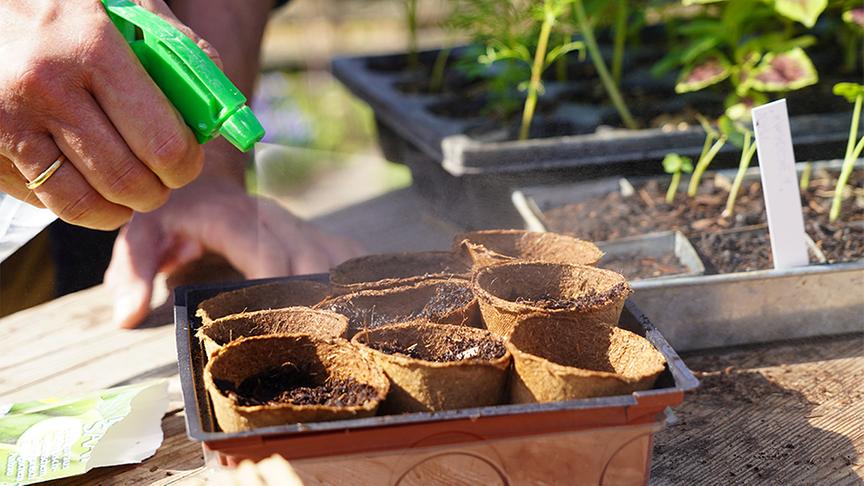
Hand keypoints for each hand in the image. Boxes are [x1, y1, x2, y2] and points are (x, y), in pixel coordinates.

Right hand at [0, 0, 221, 229]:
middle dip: (156, 191)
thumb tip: (216, 104)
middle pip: (127, 181)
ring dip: (119, 207)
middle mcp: (47, 86)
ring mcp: (9, 120)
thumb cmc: (58, 7)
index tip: (186, 161)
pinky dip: (75, 202)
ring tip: (129, 192)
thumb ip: (173, 44)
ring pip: (85, 203)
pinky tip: (85, 180)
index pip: (162, 142)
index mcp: (92, 47)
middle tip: (160, 181)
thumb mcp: (116, 2)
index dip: (185, 164)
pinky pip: (43, 200)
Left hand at [104, 176, 365, 327]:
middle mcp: (276, 220)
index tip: (285, 330)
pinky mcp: (316, 234)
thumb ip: (135, 272)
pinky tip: (357, 314)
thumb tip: (128, 316)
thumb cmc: (169, 214)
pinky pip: (350, 257)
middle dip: (316, 305)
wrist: (199, 179)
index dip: (280, 291)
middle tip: (315, 350)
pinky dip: (356, 283)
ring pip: (337, 260)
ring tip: (341, 339)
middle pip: (312, 263)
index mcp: (236, 220)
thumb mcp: (140, 236)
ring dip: (341, 297)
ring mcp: (300, 226)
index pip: (269, 256)